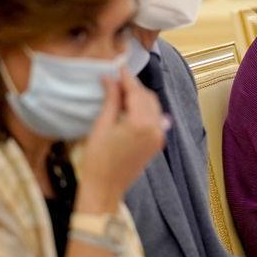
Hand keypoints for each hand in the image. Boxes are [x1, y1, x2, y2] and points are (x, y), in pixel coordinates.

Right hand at [76, 68, 164, 211]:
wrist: (105, 190)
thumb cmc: (97, 160)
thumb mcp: (101, 126)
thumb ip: (111, 100)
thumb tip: (110, 78)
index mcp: (142, 123)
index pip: (136, 92)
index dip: (126, 78)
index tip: (118, 67)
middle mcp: (156, 128)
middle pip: (148, 98)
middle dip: (133, 87)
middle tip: (115, 80)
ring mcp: (159, 137)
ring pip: (153, 108)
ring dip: (140, 98)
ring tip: (121, 93)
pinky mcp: (157, 144)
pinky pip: (155, 120)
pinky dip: (145, 110)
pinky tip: (131, 108)